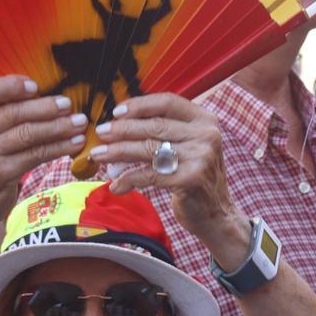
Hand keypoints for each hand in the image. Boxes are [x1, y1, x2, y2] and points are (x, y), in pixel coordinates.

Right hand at [0, 75, 87, 243]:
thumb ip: (4, 118)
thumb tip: (47, 98)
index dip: (12, 85)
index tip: (35, 86)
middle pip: (14, 112)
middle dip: (46, 107)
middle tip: (69, 105)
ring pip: (28, 134)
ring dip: (58, 127)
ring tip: (79, 123)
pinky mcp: (0, 174)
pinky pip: (36, 155)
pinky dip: (58, 148)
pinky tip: (74, 144)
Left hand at [88, 94, 248, 253]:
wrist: (216, 213)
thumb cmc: (193, 175)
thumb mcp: (189, 145)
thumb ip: (166, 130)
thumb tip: (120, 120)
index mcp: (204, 120)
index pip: (168, 102)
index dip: (139, 105)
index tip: (116, 112)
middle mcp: (206, 135)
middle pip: (154, 126)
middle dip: (122, 129)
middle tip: (101, 133)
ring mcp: (200, 157)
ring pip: (148, 149)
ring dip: (118, 152)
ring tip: (98, 155)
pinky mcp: (190, 180)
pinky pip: (149, 175)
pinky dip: (128, 179)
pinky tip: (116, 185)